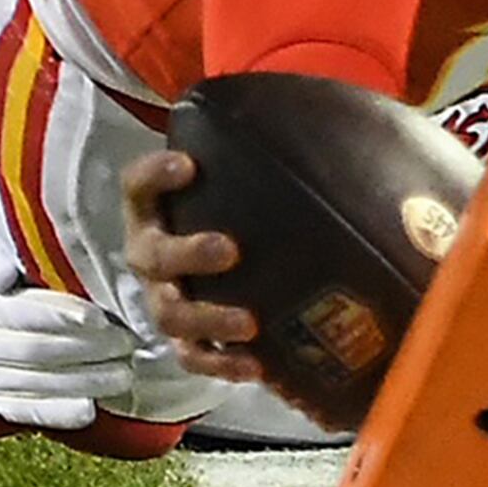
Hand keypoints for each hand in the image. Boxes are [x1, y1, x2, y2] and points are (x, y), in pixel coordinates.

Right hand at [0, 214, 136, 429]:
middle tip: (128, 343)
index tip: (103, 317)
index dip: (63, 316)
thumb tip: (2, 276)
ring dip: (84, 383)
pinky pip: (23, 412)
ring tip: (124, 373)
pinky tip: (91, 410)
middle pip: (35, 351)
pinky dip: (58, 413)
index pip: (21, 313)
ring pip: (35, 384)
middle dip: (87, 350)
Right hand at [119, 150, 266, 382]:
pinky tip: (258, 366)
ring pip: (170, 313)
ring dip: (208, 318)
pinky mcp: (184, 339)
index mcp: (152, 208)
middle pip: (152, 255)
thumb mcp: (238, 170)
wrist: (218, 259)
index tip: (189, 163)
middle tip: (231, 249)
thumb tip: (349, 119)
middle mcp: (148, 252)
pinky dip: (221, 365)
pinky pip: (192, 358)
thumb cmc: (232, 201)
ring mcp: (162, 298)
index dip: (156, 175)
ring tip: (251, 322)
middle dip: (188, 253)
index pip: (138, 185)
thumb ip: (267, 146)